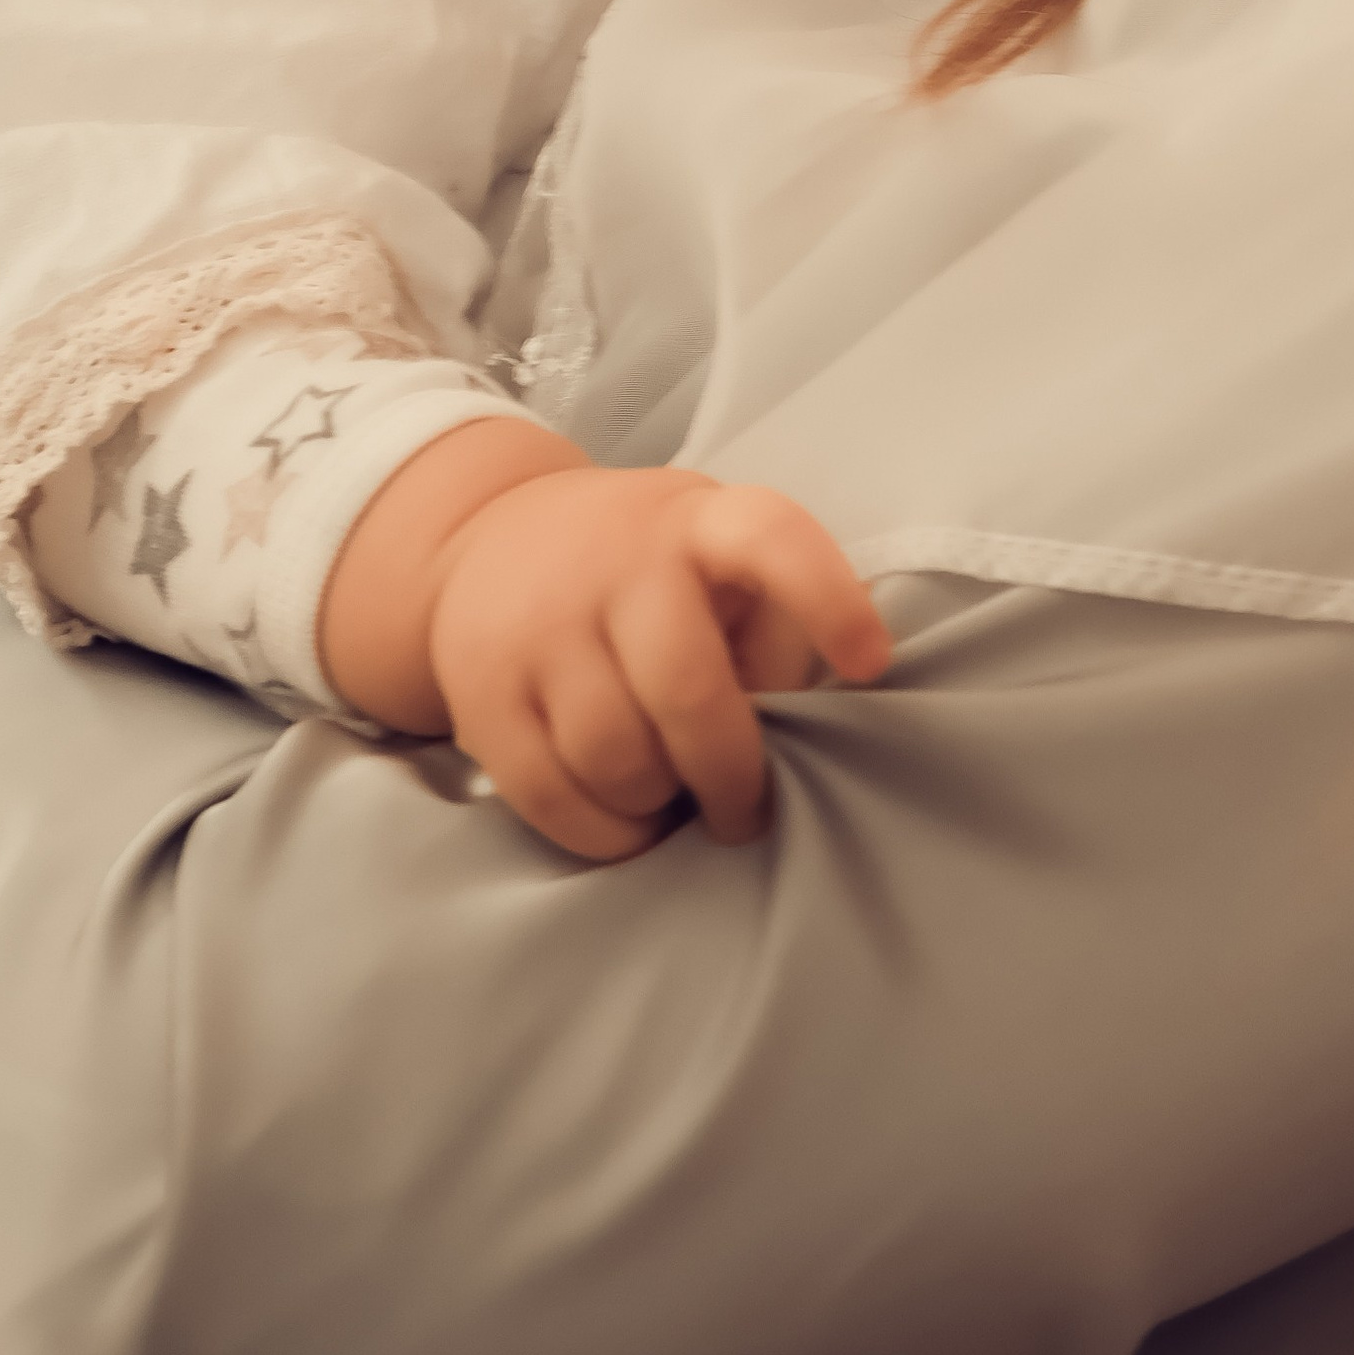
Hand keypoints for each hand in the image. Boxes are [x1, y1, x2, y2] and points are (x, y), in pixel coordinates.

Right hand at [426, 463, 891, 861]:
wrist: (489, 537)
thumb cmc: (646, 570)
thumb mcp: (718, 564)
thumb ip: (767, 635)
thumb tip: (794, 739)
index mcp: (698, 522)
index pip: (771, 537)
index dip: (826, 600)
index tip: (870, 662)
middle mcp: (617, 562)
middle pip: (687, 691)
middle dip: (731, 777)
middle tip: (745, 814)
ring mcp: (540, 624)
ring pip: (616, 757)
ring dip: (659, 804)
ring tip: (673, 800)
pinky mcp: (483, 689)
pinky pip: (551, 795)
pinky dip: (603, 833)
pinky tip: (626, 822)